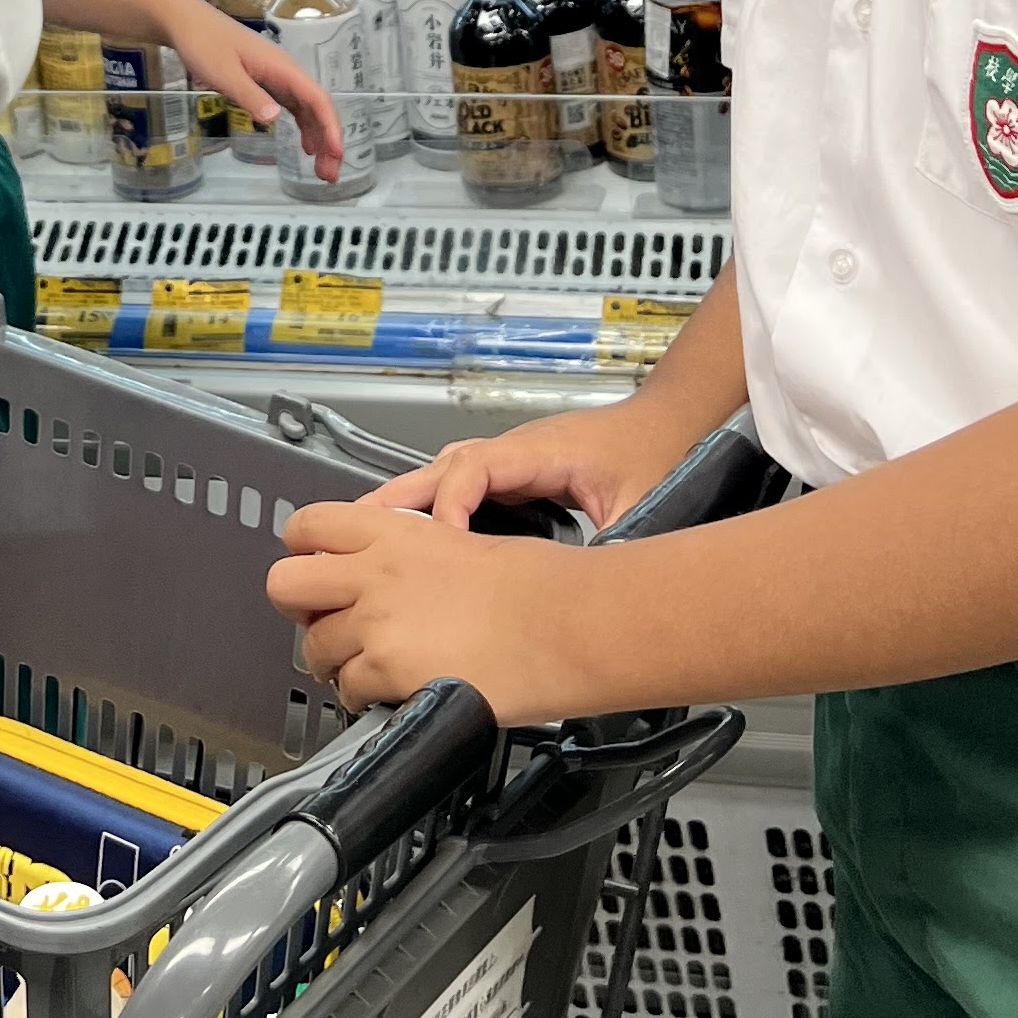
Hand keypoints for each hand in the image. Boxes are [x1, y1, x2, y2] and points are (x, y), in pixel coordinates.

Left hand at [167, 0, 343, 179]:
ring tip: (321, 169)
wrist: (187, 22)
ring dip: (318, 137)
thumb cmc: (204, 44)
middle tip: (328, 174)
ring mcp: (277, 77)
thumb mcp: (224, 73)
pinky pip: (293, 107)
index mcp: (282, 68)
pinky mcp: (266, 82)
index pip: (317, 99)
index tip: (337, 153)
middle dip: (328, 140)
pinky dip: (303, 127)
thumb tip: (275, 119)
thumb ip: (249, 95)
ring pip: (307, 110)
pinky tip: (305, 146)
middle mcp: (286, 72)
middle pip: (317, 107)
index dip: (330, 126)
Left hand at [267, 500, 581, 724]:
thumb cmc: (538, 585)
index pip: (307, 526)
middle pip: (284, 584)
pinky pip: (349, 690)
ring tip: (371, 666)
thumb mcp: (461, 542)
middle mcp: (374, 572)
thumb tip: (385, 574)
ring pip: (313, 648)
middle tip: (329, 621)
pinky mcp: (390, 672)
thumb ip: (408, 552)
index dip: (304, 552)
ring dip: (336, 661)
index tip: (317, 569)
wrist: (568, 623)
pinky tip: (393, 692)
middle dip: (300, 609)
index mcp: (394, 530)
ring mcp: (377, 623)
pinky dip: (365, 698)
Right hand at [364, 398, 674, 533]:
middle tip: (353, 536)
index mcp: (535, 452)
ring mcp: (506, 459)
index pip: (470, 471)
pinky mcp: (508, 472)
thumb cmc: (651, 453)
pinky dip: (426, 508)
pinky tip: (408, 539)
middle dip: (396, 503)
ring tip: (363, 541)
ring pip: (439, 476)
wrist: (665, 422)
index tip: (439, 548)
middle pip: (438, 469)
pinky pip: (455, 486)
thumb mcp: (637, 505)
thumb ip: (609, 547)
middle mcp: (510, 450)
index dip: (448, 509)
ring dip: (404, 505)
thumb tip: (592, 595)